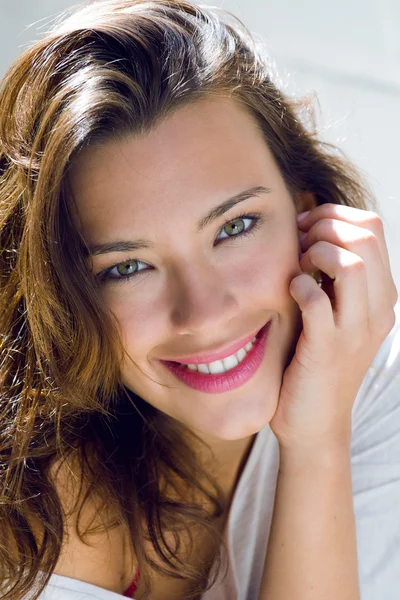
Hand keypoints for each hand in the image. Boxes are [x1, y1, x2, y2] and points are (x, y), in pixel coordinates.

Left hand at [269, 203, 397, 451]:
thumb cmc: (316, 361)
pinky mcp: (326, 350)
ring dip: (315, 253)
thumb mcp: (336, 314)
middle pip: (366, 236)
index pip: (373, 227)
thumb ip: (332, 276)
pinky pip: (318, 301)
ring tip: (297, 266)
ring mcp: (354, 330)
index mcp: (382, 296)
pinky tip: (289, 292)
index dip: (334, 216)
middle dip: (324, 226)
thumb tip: (306, 228)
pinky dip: (299, 286)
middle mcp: (377, 309)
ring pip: (350, 263)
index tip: (304, 228)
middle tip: (298, 243)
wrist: (315, 424)